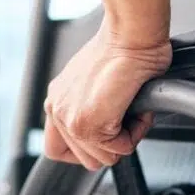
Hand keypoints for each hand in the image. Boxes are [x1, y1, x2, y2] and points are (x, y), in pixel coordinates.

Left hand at [43, 26, 171, 169]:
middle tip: (126, 118)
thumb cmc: (125, 47)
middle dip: (113, 145)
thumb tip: (110, 125)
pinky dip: (136, 132)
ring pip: (104, 158)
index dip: (88, 150)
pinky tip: (136, 108)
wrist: (131, 34)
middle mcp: (57, 110)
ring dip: (127, 138)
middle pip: (86, 159)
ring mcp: (70, 119)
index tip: (107, 139)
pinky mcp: (88, 125)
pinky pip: (120, 149)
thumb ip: (92, 105)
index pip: (58, 149)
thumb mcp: (98, 80)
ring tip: (132, 109)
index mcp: (58, 100)